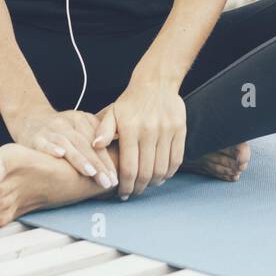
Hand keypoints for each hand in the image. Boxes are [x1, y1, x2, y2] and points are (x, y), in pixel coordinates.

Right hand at [4, 102, 117, 188]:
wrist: (29, 118)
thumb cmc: (61, 130)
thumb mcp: (79, 128)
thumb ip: (97, 138)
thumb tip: (121, 160)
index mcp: (82, 120)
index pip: (98, 141)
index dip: (108, 159)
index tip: (116, 177)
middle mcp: (67, 123)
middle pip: (86, 144)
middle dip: (98, 164)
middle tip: (108, 182)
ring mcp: (51, 129)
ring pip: (68, 143)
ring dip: (80, 159)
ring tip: (91, 173)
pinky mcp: (36, 137)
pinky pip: (44, 142)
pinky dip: (51, 148)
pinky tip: (59, 154)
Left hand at [93, 79, 185, 199]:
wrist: (156, 82)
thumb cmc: (130, 101)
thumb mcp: (112, 112)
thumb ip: (103, 130)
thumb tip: (95, 146)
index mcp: (130, 129)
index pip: (129, 168)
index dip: (126, 186)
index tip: (122, 193)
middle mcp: (149, 131)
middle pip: (146, 172)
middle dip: (138, 188)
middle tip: (133, 193)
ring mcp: (166, 130)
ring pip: (162, 168)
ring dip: (154, 182)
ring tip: (146, 185)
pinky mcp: (180, 130)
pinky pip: (177, 159)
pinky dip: (170, 172)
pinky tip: (162, 175)